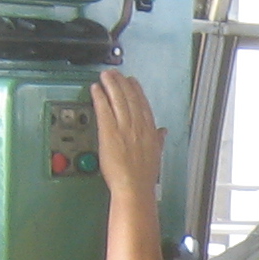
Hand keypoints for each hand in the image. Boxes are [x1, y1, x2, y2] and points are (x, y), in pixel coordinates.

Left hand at [92, 69, 164, 198]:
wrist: (134, 186)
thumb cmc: (144, 176)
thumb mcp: (156, 154)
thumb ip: (158, 139)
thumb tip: (163, 131)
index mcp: (149, 131)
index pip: (143, 105)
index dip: (137, 91)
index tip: (132, 81)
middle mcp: (137, 126)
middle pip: (130, 98)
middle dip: (122, 83)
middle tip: (115, 73)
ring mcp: (123, 127)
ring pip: (117, 100)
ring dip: (111, 85)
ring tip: (105, 75)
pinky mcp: (109, 132)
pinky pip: (104, 109)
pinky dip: (100, 97)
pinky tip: (95, 89)